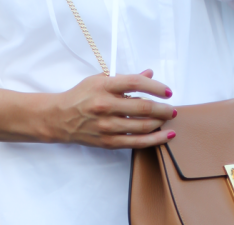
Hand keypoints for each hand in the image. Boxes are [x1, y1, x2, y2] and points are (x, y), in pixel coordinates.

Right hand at [45, 69, 176, 149]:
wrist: (61, 118)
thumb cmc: (81, 97)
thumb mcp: (99, 80)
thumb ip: (125, 79)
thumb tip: (149, 74)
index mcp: (104, 87)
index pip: (136, 83)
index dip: (156, 87)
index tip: (167, 91)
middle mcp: (106, 106)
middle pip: (142, 107)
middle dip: (162, 108)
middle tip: (172, 108)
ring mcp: (107, 126)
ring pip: (142, 126)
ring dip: (160, 123)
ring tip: (168, 119)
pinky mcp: (108, 142)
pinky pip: (136, 142)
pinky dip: (154, 140)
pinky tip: (166, 136)